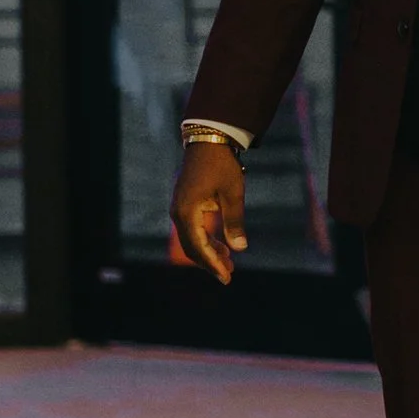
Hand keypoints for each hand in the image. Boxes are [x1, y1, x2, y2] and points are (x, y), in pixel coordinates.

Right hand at [171, 139, 247, 282]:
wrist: (208, 140)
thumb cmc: (222, 165)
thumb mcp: (233, 194)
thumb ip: (235, 222)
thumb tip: (240, 249)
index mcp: (187, 211)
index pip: (198, 246)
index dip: (212, 264)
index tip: (226, 277)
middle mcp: (178, 212)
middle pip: (192, 247)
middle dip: (210, 263)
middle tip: (228, 276)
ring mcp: (179, 208)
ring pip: (192, 240)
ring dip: (209, 253)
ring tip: (229, 263)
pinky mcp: (184, 205)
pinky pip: (193, 230)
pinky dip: (206, 240)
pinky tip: (222, 247)